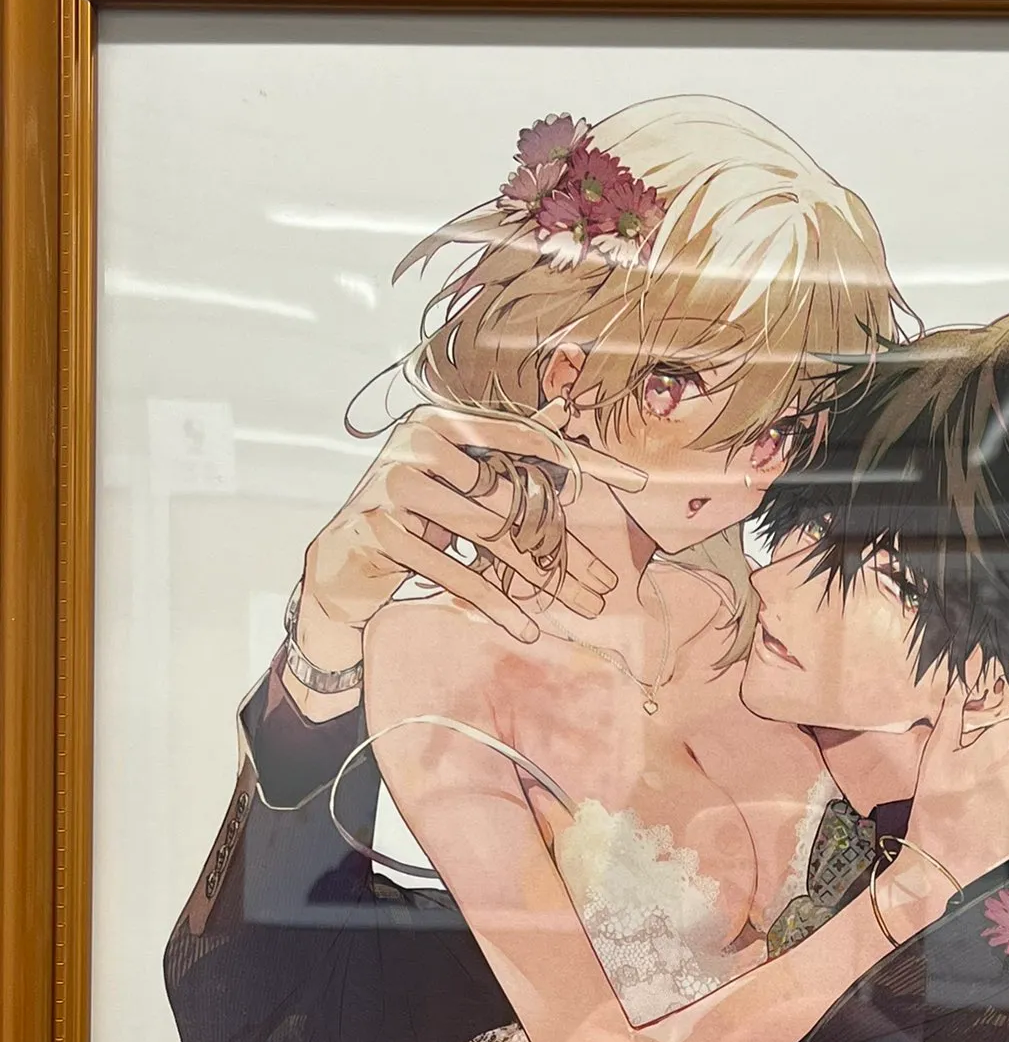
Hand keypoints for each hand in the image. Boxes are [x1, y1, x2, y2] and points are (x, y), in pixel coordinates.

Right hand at [290, 399, 645, 681]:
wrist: (340, 561)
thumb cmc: (410, 518)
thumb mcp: (455, 481)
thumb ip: (501, 453)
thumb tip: (561, 413)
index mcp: (441, 419)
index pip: (527, 439)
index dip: (584, 460)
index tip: (637, 483)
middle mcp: (417, 442)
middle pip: (514, 500)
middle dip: (565, 550)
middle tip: (605, 587)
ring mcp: (396, 485)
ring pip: (492, 536)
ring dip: (544, 580)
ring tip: (583, 608)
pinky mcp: (384, 531)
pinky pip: (458, 572)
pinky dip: (497, 604)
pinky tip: (528, 628)